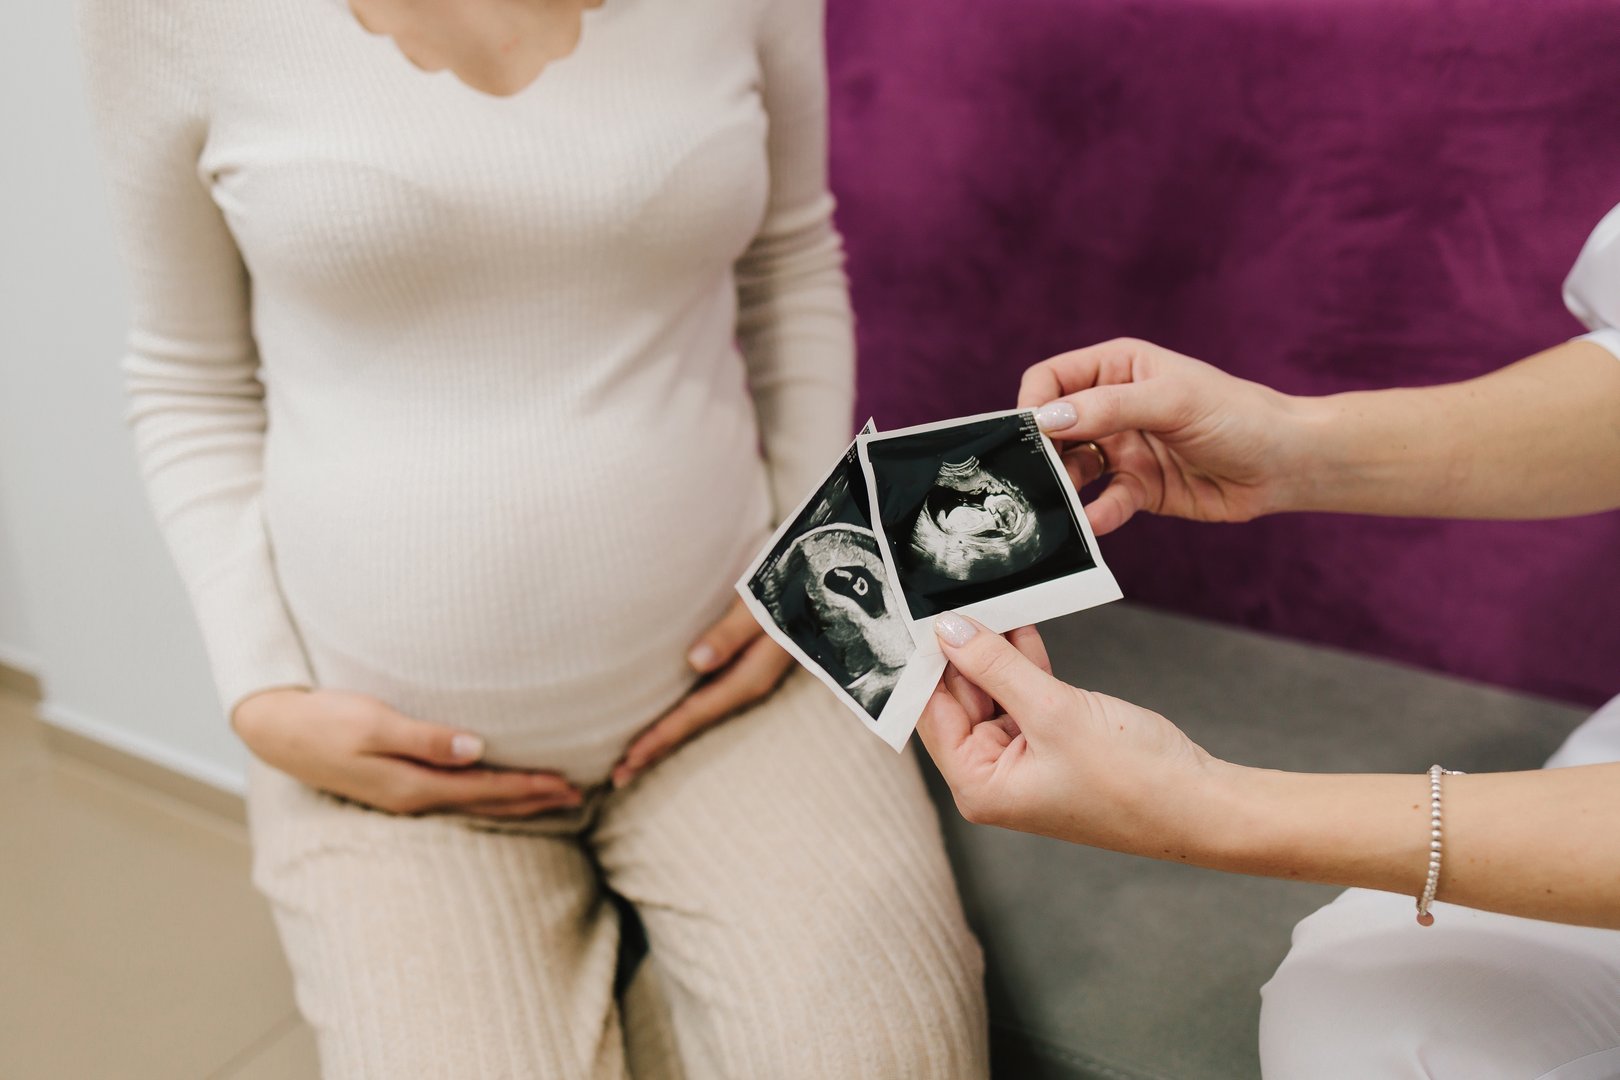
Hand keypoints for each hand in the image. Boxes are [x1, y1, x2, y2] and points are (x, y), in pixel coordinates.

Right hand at [232, 688, 582, 816]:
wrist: (275, 730)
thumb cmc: (323, 719)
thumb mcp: (373, 722)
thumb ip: (425, 738)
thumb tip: (476, 750)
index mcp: (412, 785)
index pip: (487, 789)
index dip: (530, 787)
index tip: (569, 784)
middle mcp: (413, 797)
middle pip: (487, 802)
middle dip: (533, 799)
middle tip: (579, 796)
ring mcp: (403, 796)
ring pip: (473, 803)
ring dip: (513, 800)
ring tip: (550, 797)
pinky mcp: (395, 786)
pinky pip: (455, 796)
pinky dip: (486, 794)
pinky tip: (495, 789)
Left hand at [611, 597, 792, 787]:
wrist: (819, 581)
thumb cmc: (788, 588)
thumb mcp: (760, 608)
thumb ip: (730, 633)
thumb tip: (695, 661)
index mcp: (749, 677)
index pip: (695, 714)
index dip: (661, 736)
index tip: (629, 758)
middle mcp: (746, 686)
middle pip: (693, 724)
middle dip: (656, 750)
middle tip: (618, 777)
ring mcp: (744, 679)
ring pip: (696, 715)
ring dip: (664, 737)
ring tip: (631, 760)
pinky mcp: (740, 668)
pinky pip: (702, 699)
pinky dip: (678, 716)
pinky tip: (662, 720)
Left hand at [916, 613, 1226, 856]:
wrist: (1200, 804)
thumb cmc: (1132, 780)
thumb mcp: (1053, 711)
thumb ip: (997, 667)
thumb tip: (951, 632)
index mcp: (979, 786)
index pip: (931, 714)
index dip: (926, 664)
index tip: (921, 616)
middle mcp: (994, 778)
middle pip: (959, 701)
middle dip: (962, 651)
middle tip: (958, 597)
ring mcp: (1025, 761)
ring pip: (994, 692)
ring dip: (996, 652)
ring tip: (990, 602)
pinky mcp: (1054, 743)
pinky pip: (1027, 695)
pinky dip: (1025, 663)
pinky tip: (1021, 626)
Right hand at [1018, 338, 1308, 535]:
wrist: (1286, 463)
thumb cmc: (1237, 415)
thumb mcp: (1172, 399)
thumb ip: (1109, 407)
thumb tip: (1048, 419)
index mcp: (1118, 368)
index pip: (1052, 379)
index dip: (1034, 404)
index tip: (1028, 434)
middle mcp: (1114, 407)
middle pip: (1054, 428)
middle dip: (1040, 453)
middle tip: (1031, 477)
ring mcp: (1124, 449)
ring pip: (1073, 469)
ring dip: (1063, 488)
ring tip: (1057, 507)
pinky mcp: (1139, 488)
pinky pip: (1105, 502)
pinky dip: (1096, 514)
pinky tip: (1093, 524)